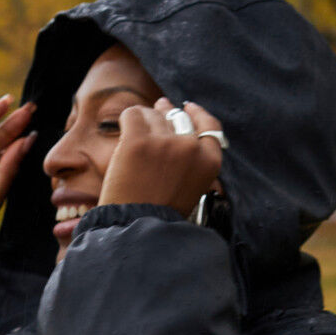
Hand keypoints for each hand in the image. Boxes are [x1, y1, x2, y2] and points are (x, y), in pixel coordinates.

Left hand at [99, 98, 224, 215]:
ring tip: (137, 136)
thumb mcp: (192, 186)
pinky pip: (133, 114)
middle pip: (178, 118)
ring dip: (145, 122)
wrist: (137, 228)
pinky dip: (129, 119)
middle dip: (168, 112)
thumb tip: (176, 121)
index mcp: (208, 161)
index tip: (188, 107)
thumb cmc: (162, 212)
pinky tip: (126, 128)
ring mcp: (164, 142)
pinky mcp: (137, 141)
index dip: (198, 113)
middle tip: (160, 106)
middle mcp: (190, 147)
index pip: (209, 125)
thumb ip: (192, 158)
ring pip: (154, 115)